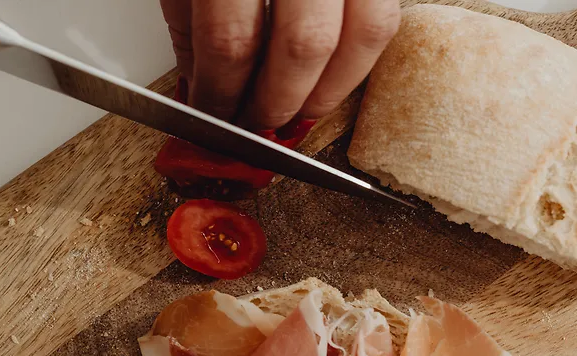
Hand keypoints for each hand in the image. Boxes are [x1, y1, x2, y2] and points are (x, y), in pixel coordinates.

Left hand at [160, 0, 400, 129]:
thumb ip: (190, 19)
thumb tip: (204, 84)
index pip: (232, 39)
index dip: (221, 94)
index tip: (212, 117)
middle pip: (305, 42)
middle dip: (278, 102)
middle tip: (256, 124)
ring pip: (366, 31)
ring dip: (331, 90)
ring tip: (300, 110)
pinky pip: (386, 12)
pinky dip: (360, 55)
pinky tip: (332, 72)